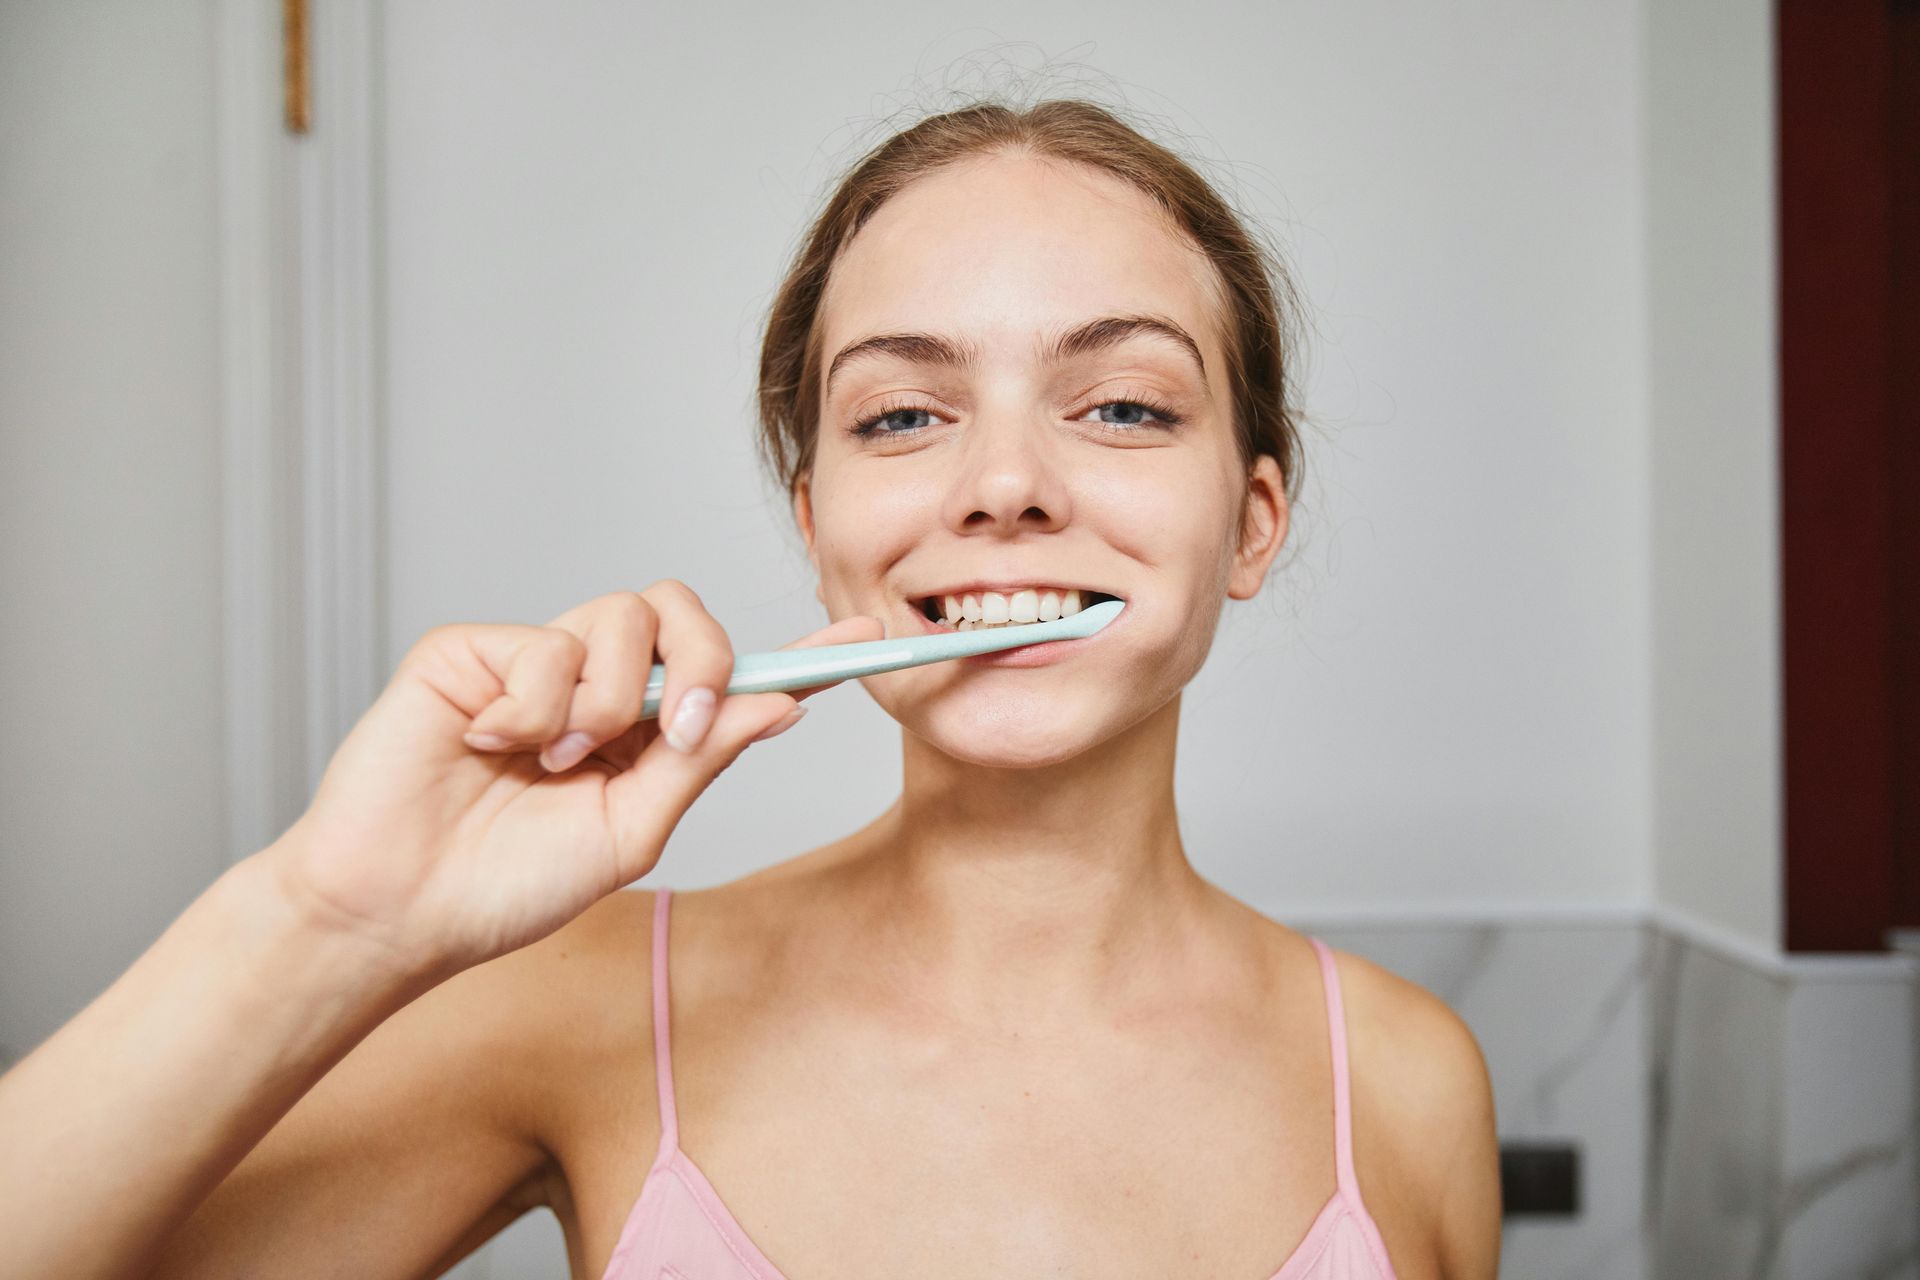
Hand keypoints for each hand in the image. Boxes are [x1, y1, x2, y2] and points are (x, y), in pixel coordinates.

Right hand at [262, 582, 882, 979]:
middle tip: (674, 729)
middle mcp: (594, 686)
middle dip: (700, 661)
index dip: (794, 657)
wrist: (399, 908)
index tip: (865, 642)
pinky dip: (531, 706)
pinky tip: (489, 746)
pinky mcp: (474, 648)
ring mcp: (534, 661)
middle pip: (682, 613)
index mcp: (642, 735)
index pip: (728, 678)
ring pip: (619, 617)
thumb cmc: (505, 886)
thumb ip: (701, 759)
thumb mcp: (629, 831)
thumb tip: (782, 706)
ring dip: (602, 702)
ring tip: (552, 763)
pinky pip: (544, 641)